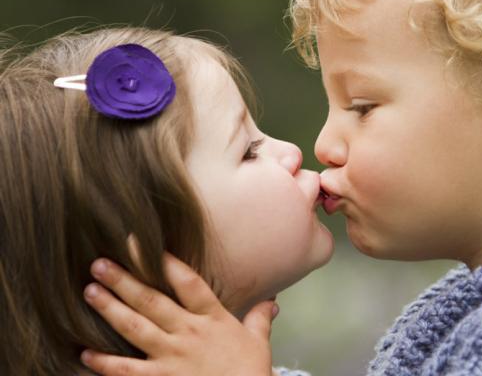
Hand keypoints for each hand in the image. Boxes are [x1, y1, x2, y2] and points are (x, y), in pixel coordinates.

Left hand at [81, 252, 276, 375]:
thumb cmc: (251, 373)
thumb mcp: (259, 342)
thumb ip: (260, 318)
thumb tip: (272, 301)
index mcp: (212, 317)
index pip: (187, 282)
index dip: (165, 261)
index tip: (143, 244)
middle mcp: (189, 332)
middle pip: (151, 300)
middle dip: (124, 279)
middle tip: (99, 262)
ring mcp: (172, 357)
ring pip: (135, 327)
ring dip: (110, 308)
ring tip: (90, 291)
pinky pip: (127, 370)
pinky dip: (105, 362)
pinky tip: (85, 352)